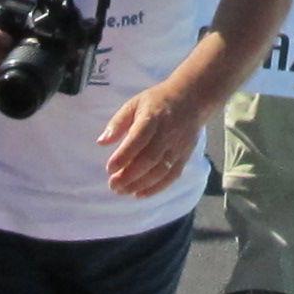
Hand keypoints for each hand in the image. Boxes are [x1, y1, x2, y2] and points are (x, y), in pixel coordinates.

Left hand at [98, 74, 210, 195]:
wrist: (191, 99)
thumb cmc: (157, 101)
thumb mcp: (134, 103)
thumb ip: (117, 123)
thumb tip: (101, 142)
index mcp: (152, 118)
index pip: (137, 140)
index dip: (123, 156)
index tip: (109, 168)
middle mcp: (167, 134)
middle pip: (149, 159)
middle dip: (129, 175)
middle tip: (113, 185)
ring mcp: (178, 147)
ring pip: (160, 171)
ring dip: (140, 184)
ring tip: (123, 191)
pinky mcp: (184, 156)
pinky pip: (171, 176)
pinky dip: (156, 188)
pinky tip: (140, 194)